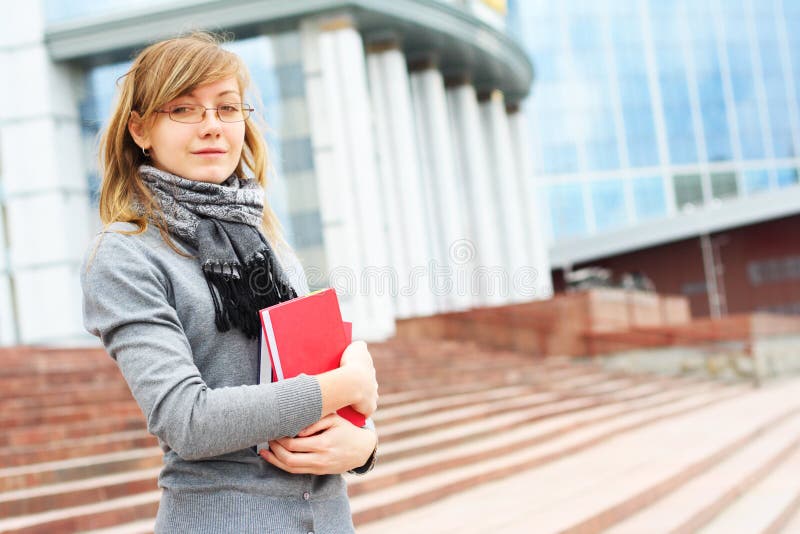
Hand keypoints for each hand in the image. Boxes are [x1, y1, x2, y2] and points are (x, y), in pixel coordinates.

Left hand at [259, 414, 377, 474]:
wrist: (362, 449)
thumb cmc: (346, 430)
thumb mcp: (334, 420)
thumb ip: (314, 423)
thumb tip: (296, 430)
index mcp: (323, 444)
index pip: (293, 444)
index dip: (280, 439)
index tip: (274, 430)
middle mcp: (319, 459)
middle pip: (288, 459)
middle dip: (274, 449)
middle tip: (268, 438)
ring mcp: (318, 467)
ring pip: (290, 468)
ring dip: (275, 460)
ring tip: (264, 450)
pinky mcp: (318, 472)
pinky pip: (296, 471)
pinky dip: (282, 465)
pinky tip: (274, 458)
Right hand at [340, 341, 377, 417]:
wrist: (352, 383)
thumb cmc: (352, 364)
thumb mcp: (357, 347)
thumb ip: (360, 345)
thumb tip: (361, 345)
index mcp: (371, 370)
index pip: (366, 371)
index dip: (358, 372)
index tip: (350, 374)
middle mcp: (374, 383)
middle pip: (369, 385)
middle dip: (362, 386)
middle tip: (348, 388)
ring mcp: (373, 396)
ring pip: (369, 398)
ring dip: (362, 399)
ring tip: (349, 400)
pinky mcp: (369, 408)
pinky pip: (365, 411)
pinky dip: (360, 411)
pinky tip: (352, 411)